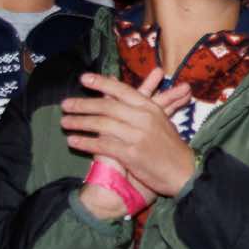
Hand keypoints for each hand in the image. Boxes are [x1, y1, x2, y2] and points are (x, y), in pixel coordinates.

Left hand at [63, 68, 198, 199]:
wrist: (183, 170)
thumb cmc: (171, 145)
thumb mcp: (160, 120)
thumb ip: (142, 105)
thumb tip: (123, 90)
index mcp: (150, 107)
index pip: (122, 91)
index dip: (102, 83)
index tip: (83, 78)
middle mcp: (143, 118)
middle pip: (107, 107)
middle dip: (83, 104)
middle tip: (65, 104)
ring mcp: (137, 135)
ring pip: (102, 125)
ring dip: (80, 123)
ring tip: (64, 122)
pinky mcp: (131, 154)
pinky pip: (103, 146)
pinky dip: (86, 143)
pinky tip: (73, 142)